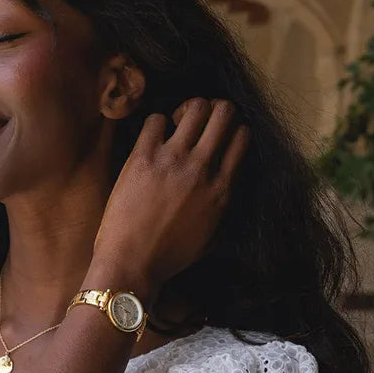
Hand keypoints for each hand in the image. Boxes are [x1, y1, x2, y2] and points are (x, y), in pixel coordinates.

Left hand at [92, 98, 248, 294]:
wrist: (131, 266)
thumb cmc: (168, 258)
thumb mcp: (210, 236)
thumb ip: (220, 205)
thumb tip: (224, 184)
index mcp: (222, 189)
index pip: (242, 137)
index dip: (230, 129)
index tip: (214, 138)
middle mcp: (202, 170)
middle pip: (224, 112)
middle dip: (213, 110)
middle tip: (196, 125)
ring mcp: (173, 161)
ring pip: (195, 107)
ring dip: (186, 110)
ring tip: (174, 127)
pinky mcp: (143, 158)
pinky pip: (156, 119)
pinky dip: (155, 124)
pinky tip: (151, 141)